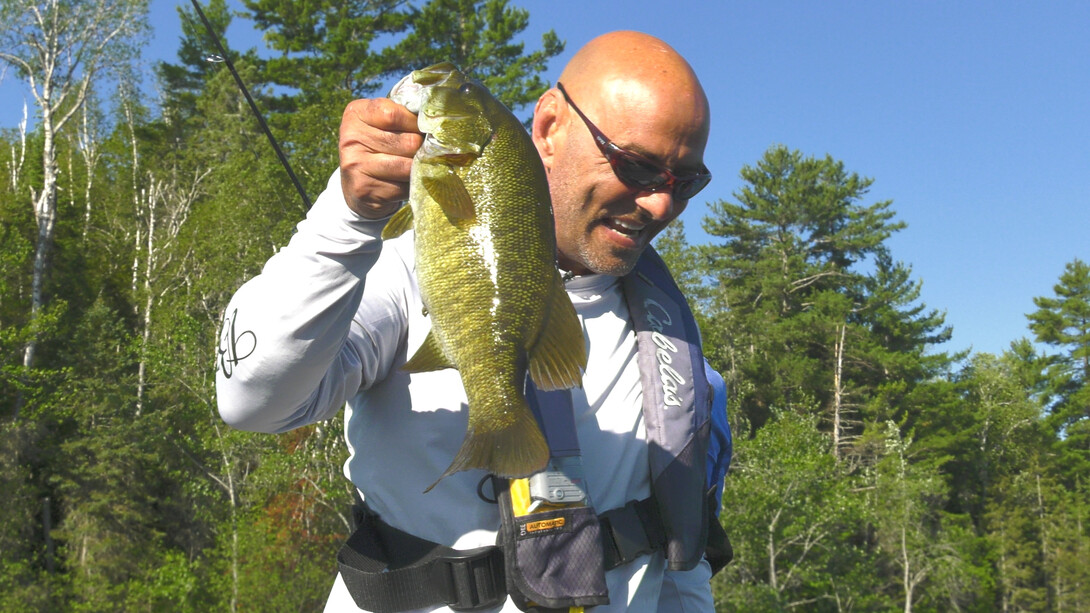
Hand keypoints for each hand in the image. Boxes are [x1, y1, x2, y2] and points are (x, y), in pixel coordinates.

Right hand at [339, 98, 422, 218]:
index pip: (394, 115)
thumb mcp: (382, 123)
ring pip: (408, 166)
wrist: (357, 185)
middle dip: (420, 149)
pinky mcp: (364, 189)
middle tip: (418, 152)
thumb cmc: (378, 147)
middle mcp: (351, 138)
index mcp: (355, 114)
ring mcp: (355, 165)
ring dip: (418, 168)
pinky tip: (403, 183)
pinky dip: (410, 186)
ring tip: (414, 166)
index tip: (419, 129)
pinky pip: (403, 187)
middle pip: (407, 142)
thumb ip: (403, 115)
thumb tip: (437, 122)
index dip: (415, 124)